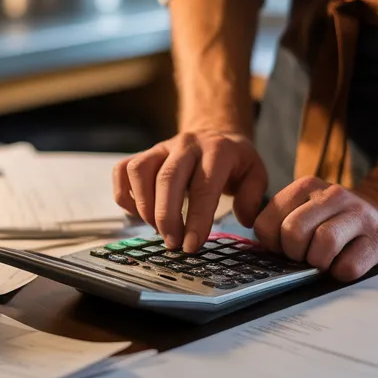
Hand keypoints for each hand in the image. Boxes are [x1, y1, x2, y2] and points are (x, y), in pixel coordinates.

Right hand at [113, 131, 267, 252]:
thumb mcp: (255, 173)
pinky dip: (125, 196)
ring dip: (145, 207)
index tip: (192, 246)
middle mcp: (186, 145)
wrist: (215, 132)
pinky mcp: (144, 153)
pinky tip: (141, 214)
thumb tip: (243, 219)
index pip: (203, 187)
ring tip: (158, 229)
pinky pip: (122, 171)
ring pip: (139, 171)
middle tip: (173, 244)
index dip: (196, 219)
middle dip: (166, 218)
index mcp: (217, 150)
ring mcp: (161, 147)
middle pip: (167, 179)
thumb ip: (252, 196)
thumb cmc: (233, 160)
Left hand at [253, 177, 377, 280]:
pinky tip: (344, 265)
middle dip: (294, 253)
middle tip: (305, 256)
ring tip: (325, 261)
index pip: (268, 221)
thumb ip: (283, 222)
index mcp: (307, 186)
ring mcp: (359, 214)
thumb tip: (264, 251)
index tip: (283, 247)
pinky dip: (340, 273)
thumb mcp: (308, 210)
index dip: (272, 243)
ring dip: (319, 263)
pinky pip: (348, 266)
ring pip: (323, 244)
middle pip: (294, 231)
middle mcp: (333, 194)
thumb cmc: (338, 221)